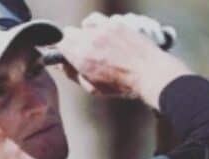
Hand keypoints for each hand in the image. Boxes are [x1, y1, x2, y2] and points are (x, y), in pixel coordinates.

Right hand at [56, 12, 193, 107]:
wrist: (149, 72)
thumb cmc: (122, 84)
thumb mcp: (93, 88)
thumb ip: (73, 74)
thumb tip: (61, 64)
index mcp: (81, 56)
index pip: (58, 43)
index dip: (58, 48)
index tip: (62, 53)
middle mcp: (90, 38)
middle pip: (69, 32)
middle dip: (71, 41)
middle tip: (81, 51)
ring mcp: (104, 28)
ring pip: (86, 23)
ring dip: (87, 31)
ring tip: (96, 42)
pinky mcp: (118, 23)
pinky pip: (103, 20)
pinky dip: (102, 26)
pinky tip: (109, 36)